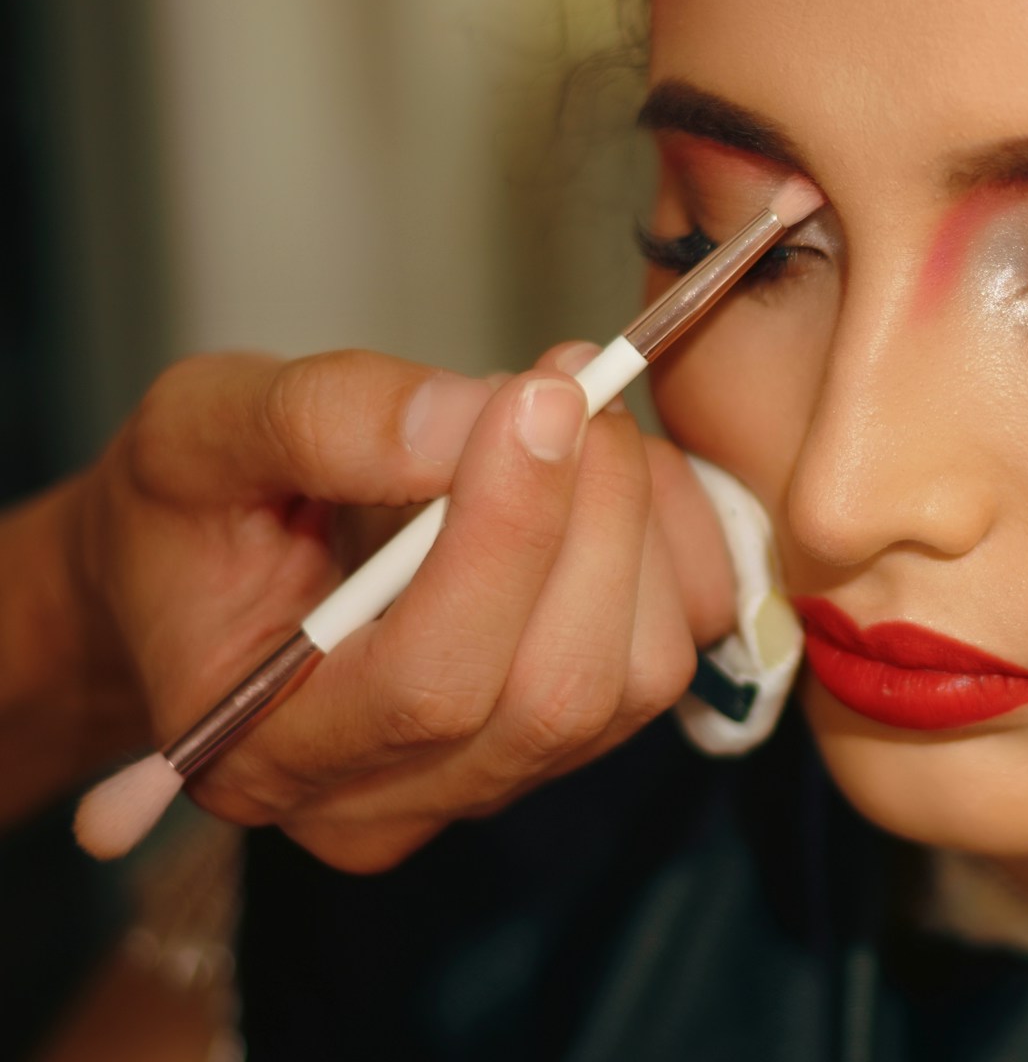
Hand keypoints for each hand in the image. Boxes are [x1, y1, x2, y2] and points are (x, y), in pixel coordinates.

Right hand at [68, 342, 733, 871]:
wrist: (212, 570)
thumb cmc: (191, 516)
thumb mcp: (197, 433)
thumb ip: (319, 422)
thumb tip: (470, 421)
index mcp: (271, 751)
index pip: (432, 685)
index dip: (507, 535)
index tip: (541, 394)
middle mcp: (392, 799)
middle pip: (556, 690)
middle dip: (591, 516)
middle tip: (570, 380)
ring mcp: (496, 780)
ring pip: (639, 675)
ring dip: (637, 524)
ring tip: (578, 418)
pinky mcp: (577, 736)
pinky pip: (683, 646)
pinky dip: (677, 544)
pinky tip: (613, 473)